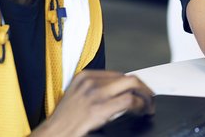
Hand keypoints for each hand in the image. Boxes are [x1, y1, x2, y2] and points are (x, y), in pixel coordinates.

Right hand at [32, 70, 154, 136]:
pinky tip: (141, 111)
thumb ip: (95, 89)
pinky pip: (128, 100)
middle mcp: (91, 81)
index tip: (139, 91)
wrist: (54, 133)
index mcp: (84, 76)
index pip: (118, 74)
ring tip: (148, 106)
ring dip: (145, 96)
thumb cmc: (64, 120)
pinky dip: (139, 105)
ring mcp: (96, 93)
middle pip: (127, 77)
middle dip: (143, 87)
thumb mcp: (77, 95)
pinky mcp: (100, 107)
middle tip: (150, 97)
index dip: (132, 84)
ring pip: (131, 85)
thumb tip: (117, 91)